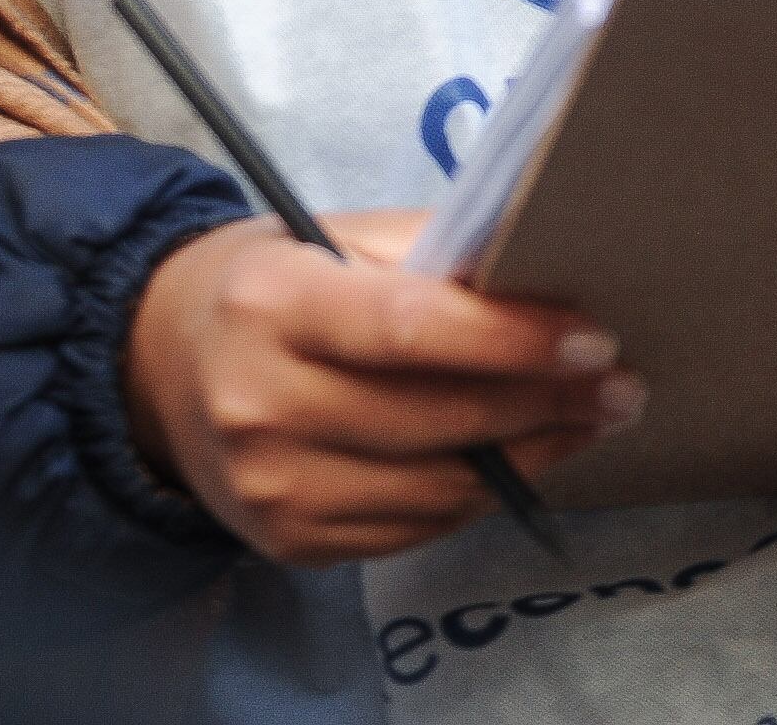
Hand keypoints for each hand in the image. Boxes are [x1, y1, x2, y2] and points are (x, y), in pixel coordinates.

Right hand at [125, 208, 639, 564]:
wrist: (156, 366)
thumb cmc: (272, 284)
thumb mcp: (335, 236)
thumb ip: (433, 253)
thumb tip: (546, 280)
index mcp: (273, 303)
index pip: (412, 329)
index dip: (512, 341)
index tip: (592, 340)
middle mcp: (261, 402)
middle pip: (436, 419)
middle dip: (546, 404)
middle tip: (620, 384)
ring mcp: (271, 485)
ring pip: (437, 489)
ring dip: (531, 458)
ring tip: (589, 420)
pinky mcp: (287, 540)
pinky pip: (413, 529)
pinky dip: (476, 496)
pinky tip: (518, 459)